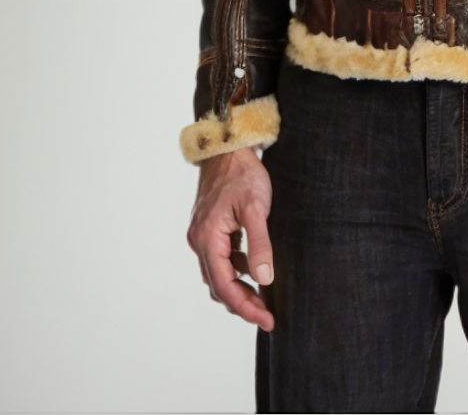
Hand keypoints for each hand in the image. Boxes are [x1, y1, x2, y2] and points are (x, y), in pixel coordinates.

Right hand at [187, 146, 275, 329]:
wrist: (228, 147)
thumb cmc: (242, 174)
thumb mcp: (257, 208)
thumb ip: (259, 245)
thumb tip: (264, 280)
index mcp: (207, 238)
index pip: (224, 286)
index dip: (245, 307)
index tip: (267, 319)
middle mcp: (199, 241)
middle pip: (218, 285)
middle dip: (242, 303)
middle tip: (268, 314)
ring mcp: (201, 235)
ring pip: (218, 274)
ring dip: (238, 288)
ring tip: (264, 297)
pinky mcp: (208, 229)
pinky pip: (220, 259)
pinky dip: (235, 270)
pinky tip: (254, 268)